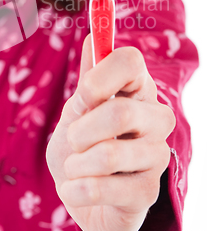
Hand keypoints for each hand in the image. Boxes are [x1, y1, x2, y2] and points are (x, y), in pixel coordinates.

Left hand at [46, 34, 175, 230]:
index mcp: (138, 89)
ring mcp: (157, 156)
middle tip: (72, 139)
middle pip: (120, 113)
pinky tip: (75, 188)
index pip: (130, 61)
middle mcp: (156, 118)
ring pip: (108, 154)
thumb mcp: (78, 107)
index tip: (82, 96)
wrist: (84, 192)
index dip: (99, 77)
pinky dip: (75, 189)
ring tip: (74, 166)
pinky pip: (102, 188)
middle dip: (80, 130)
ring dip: (75, 163)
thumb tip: (91, 38)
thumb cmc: (83, 142)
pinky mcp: (148, 192)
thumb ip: (88, 77)